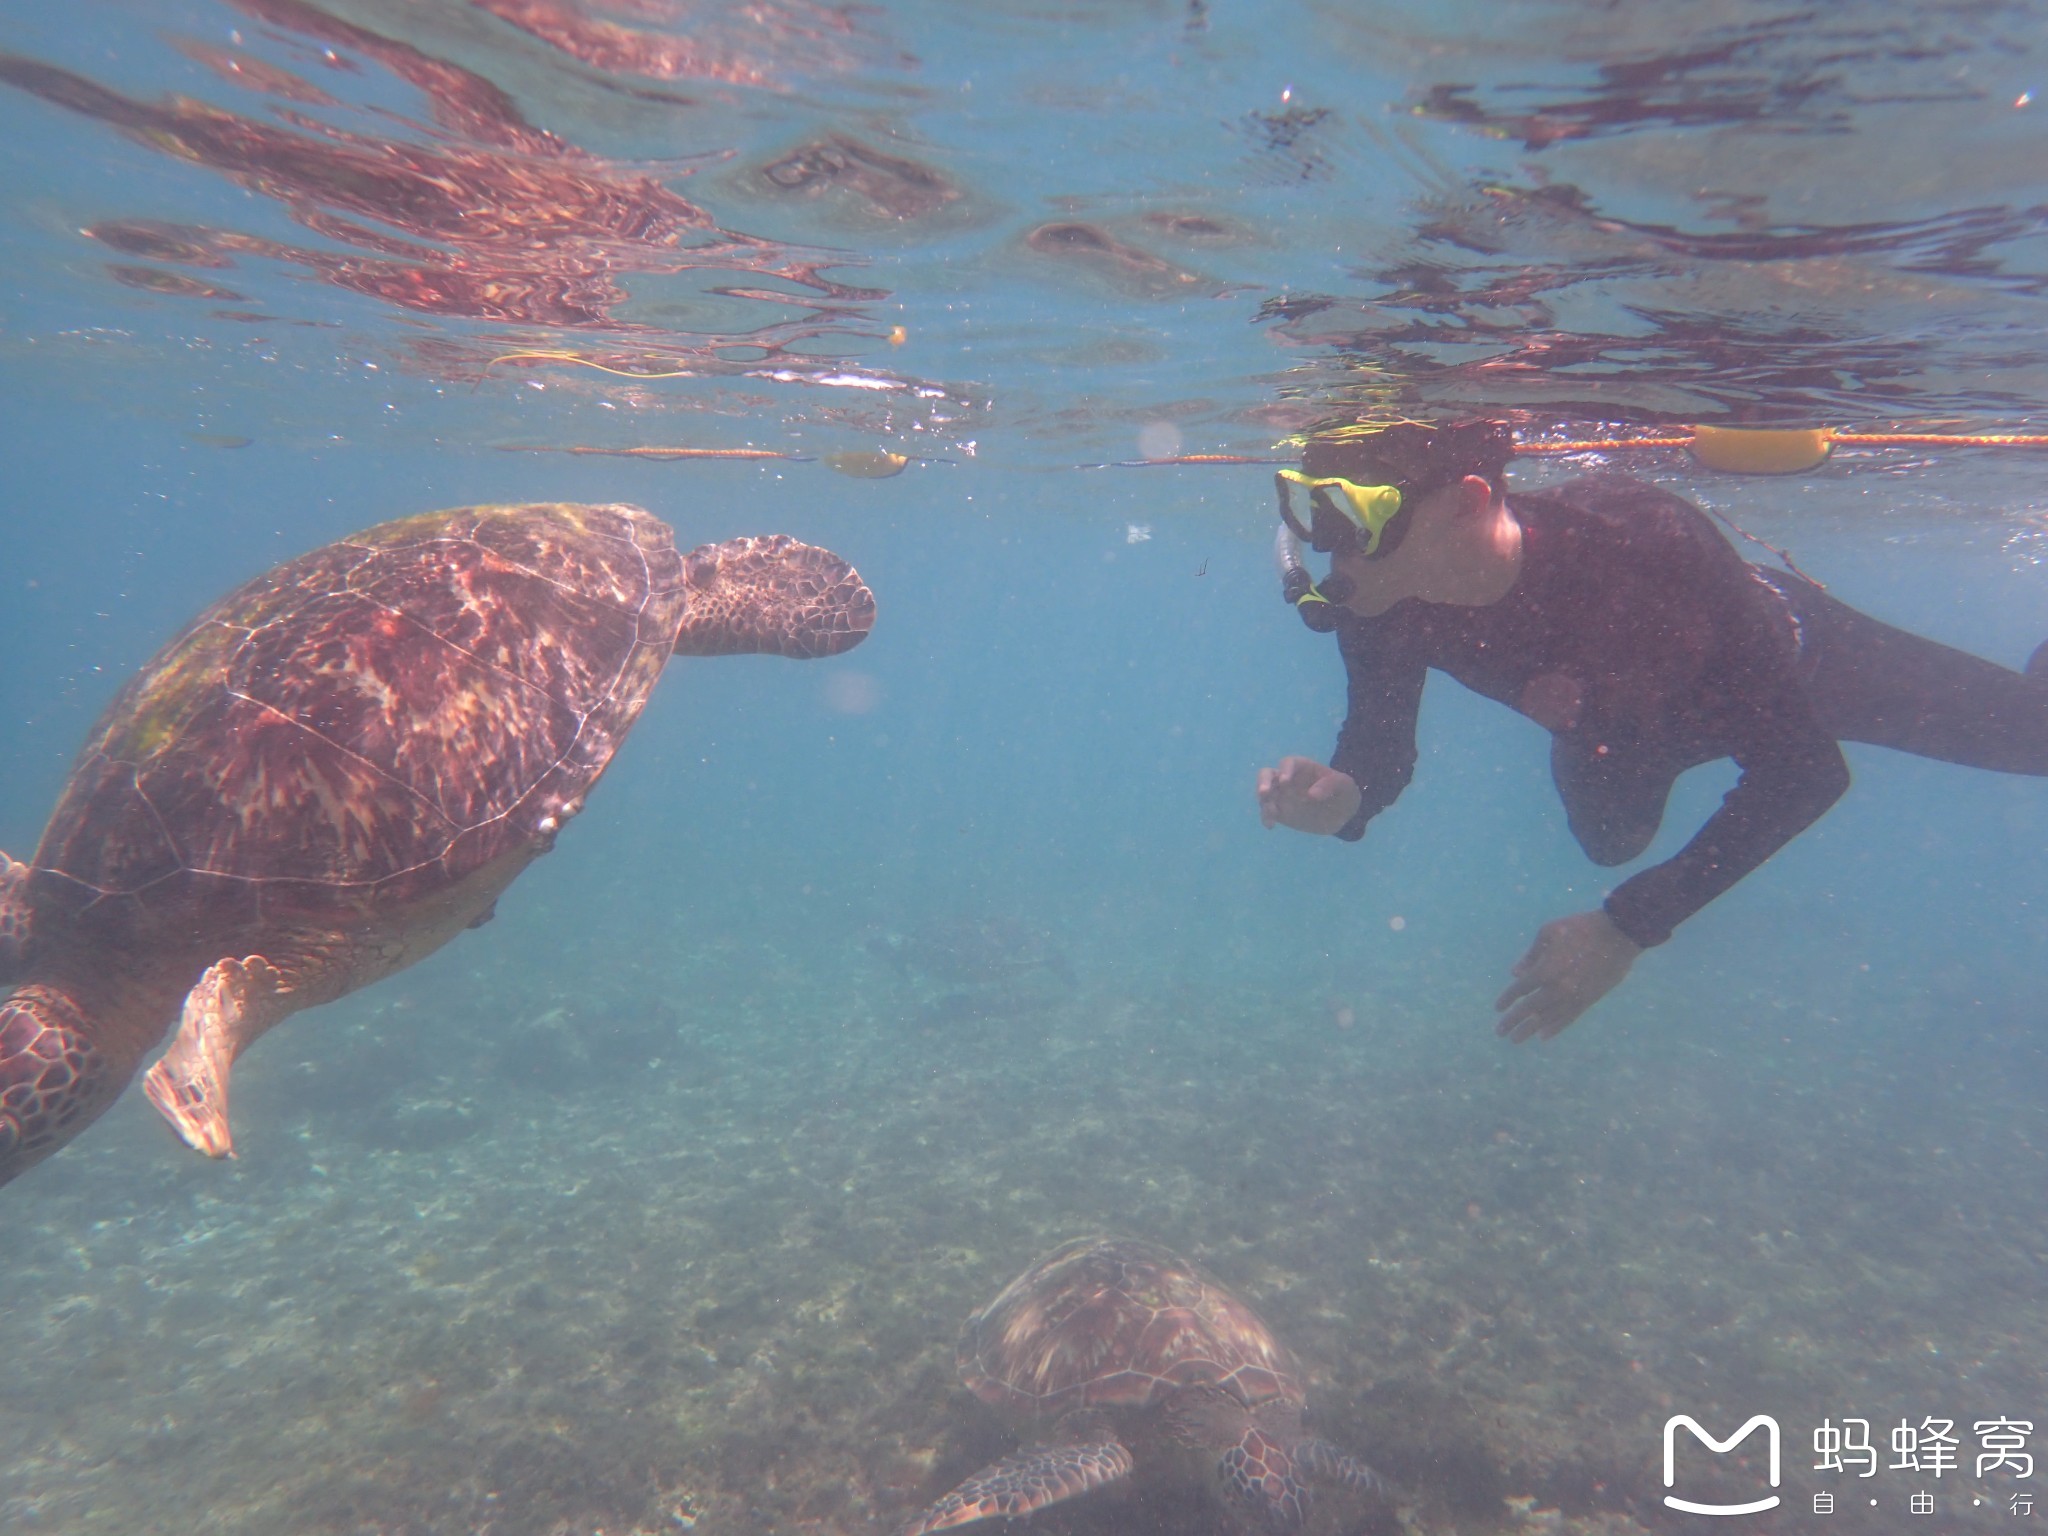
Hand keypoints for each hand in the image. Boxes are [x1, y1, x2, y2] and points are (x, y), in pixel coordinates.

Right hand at [1256, 757, 1362, 834]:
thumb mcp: (1344, 785)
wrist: (1342, 814)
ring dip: (1264, 801)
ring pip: (1264, 794)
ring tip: (1272, 812)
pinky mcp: (1280, 812)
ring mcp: (1282, 795)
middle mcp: (1287, 779)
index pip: (1288, 763)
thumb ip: (1330, 785)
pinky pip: (1268, 812)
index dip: (1284, 770)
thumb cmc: (1343, 792)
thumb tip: (1311, 795)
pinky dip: (1266, 817)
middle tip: (1264, 792)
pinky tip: (1270, 825)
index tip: (1285, 781)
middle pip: (1266, 774)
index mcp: (1302, 768)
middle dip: (1263, 782)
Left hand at [1494, 908, 1640, 1042]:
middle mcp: (1557, 988)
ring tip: (1516, 1039)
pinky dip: (1554, 1028)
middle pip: (1529, 1009)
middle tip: (1500, 1032)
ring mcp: (1574, 996)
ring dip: (1529, 1030)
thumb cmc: (1579, 928)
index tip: (1498, 1008)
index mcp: (1545, 969)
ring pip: (1547, 1019)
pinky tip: (1543, 1036)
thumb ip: (1530, 956)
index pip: (1519, 989)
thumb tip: (1515, 973)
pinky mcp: (1588, 1000)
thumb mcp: (1548, 933)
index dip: (1507, 999)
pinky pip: (1568, 1018)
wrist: (1618, 934)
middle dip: (1512, 1021)